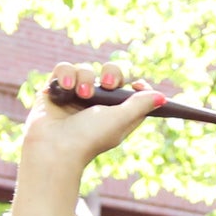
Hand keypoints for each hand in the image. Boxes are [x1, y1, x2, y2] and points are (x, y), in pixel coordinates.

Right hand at [14, 62, 163, 215]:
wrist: (53, 147)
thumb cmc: (89, 137)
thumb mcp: (120, 120)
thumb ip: (140, 106)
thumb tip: (162, 97)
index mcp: (116, 113)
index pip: (130, 92)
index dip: (138, 86)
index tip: (137, 85)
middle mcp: (96, 103)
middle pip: (111, 73)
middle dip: (112, 73)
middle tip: (109, 85)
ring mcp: (74, 95)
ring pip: (86, 69)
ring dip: (85, 77)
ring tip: (82, 94)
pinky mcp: (55, 90)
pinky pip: (63, 68)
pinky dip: (65, 74)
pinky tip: (65, 88)